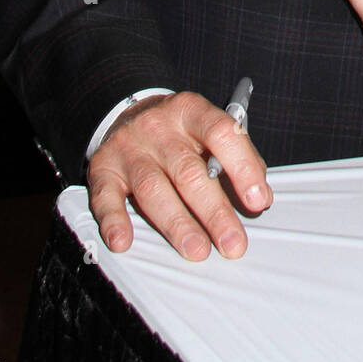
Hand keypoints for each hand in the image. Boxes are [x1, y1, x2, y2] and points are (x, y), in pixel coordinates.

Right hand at [87, 91, 272, 261]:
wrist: (128, 113)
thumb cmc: (179, 131)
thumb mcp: (207, 130)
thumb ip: (235, 157)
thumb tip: (258, 195)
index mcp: (191, 111)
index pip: (221, 133)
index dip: (243, 167)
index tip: (258, 200)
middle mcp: (159, 127)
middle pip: (188, 171)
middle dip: (214, 211)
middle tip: (233, 243)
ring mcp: (129, 148)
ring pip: (153, 189)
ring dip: (177, 223)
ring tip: (197, 250)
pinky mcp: (103, 169)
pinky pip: (106, 196)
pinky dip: (114, 220)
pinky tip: (124, 241)